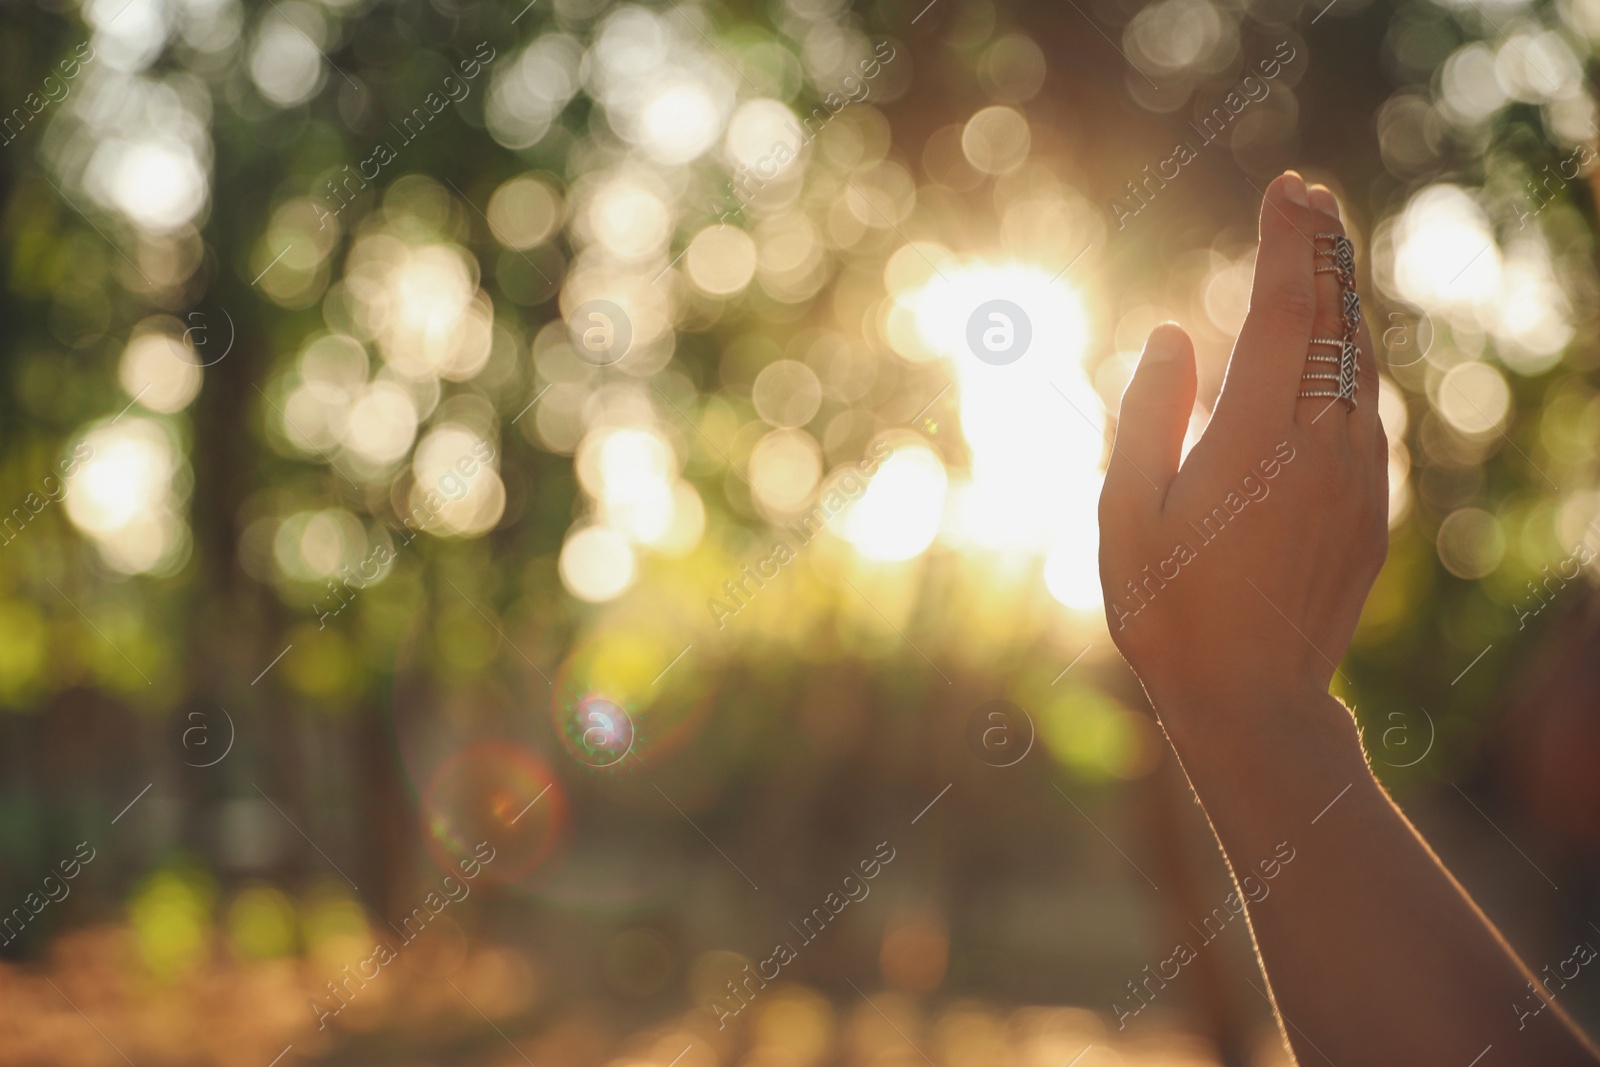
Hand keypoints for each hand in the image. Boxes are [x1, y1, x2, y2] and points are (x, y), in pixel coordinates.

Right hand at [1097, 172, 1387, 731]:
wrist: (1253, 699)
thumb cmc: (1168, 610)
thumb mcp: (1126, 513)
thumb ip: (1149, 414)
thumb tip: (1176, 333)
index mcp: (1256, 439)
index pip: (1285, 311)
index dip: (1287, 243)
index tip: (1285, 190)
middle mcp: (1320, 446)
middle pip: (1335, 322)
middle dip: (1323, 249)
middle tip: (1309, 196)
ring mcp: (1355, 478)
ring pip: (1360, 363)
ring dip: (1343, 300)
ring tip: (1323, 254)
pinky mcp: (1370, 509)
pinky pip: (1366, 411)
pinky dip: (1352, 360)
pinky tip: (1336, 350)